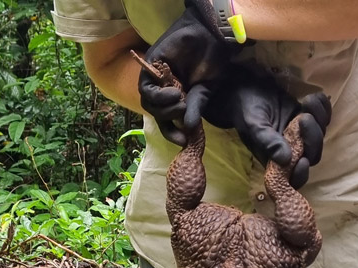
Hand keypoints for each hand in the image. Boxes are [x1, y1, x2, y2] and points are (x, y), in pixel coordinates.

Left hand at [138, 0, 239, 144]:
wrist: (210, 37)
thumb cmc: (212, 62)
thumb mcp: (205, 91)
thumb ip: (195, 108)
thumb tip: (189, 129)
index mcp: (177, 98)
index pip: (167, 121)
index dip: (172, 133)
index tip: (182, 141)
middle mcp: (164, 90)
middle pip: (156, 113)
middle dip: (168, 119)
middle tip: (184, 111)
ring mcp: (156, 79)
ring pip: (149, 104)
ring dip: (164, 108)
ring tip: (180, 100)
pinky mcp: (150, 67)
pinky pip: (146, 90)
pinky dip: (158, 96)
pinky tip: (174, 93)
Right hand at [196, 65, 331, 188]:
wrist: (247, 88)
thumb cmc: (247, 110)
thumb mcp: (254, 126)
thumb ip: (268, 142)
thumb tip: (286, 160)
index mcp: (276, 160)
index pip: (294, 177)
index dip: (301, 174)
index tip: (303, 160)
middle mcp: (291, 150)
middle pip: (313, 155)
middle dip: (313, 138)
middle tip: (303, 117)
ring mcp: (301, 135)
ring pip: (321, 135)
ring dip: (319, 118)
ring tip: (306, 101)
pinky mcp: (308, 118)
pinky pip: (324, 118)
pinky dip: (323, 107)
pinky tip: (313, 97)